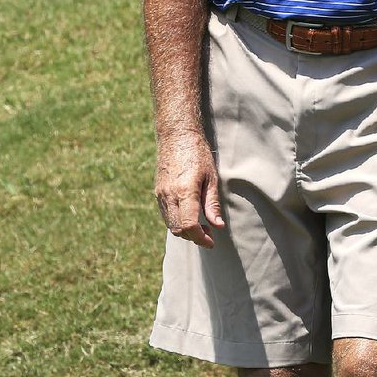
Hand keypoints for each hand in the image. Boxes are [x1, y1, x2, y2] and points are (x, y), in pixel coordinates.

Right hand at [154, 130, 224, 248]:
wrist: (176, 135)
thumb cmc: (198, 153)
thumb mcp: (211, 177)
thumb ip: (212, 203)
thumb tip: (218, 226)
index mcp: (184, 191)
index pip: (189, 226)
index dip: (201, 238)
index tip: (212, 241)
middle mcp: (169, 195)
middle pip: (178, 229)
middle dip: (194, 237)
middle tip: (210, 235)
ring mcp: (160, 194)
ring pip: (170, 224)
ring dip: (185, 231)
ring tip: (202, 226)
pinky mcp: (158, 192)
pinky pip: (166, 215)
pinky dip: (177, 222)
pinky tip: (190, 216)